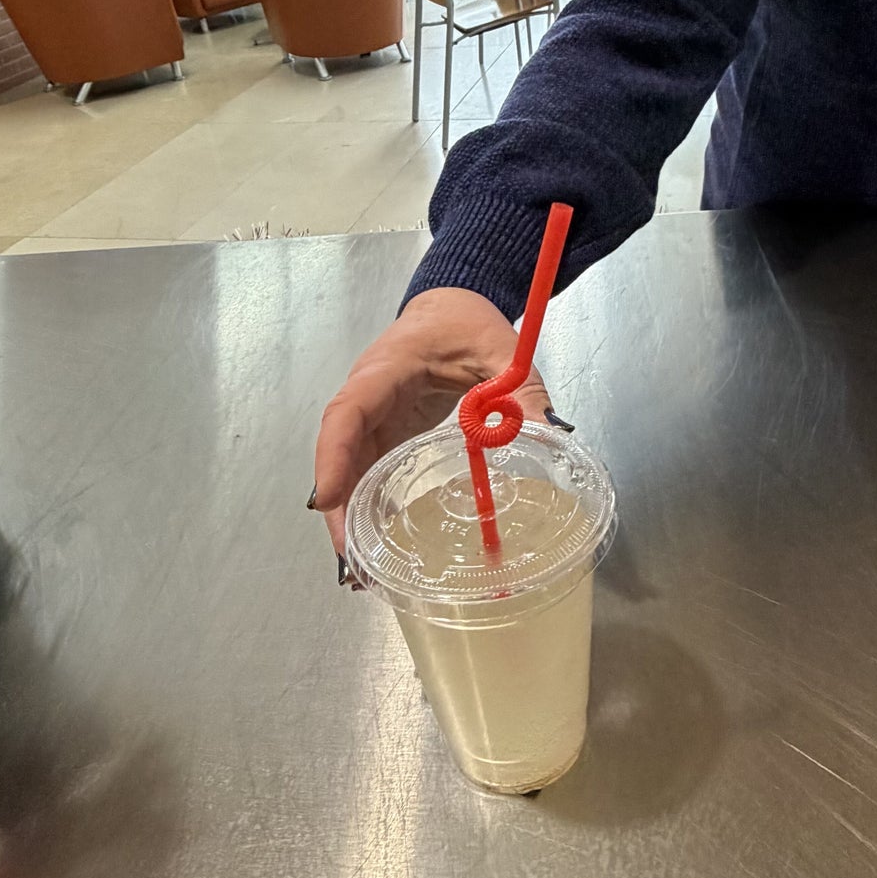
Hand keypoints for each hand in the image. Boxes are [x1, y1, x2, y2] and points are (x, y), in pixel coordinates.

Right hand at [313, 288, 553, 555]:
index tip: (328, 501)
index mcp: (385, 370)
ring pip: (348, 470)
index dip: (334, 458)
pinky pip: (367, 472)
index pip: (348, 414)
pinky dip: (367, 508)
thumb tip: (548, 434)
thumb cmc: (464, 320)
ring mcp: (372, 418)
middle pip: (340, 454)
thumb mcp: (500, 350)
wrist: (450, 305)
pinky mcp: (384, 434)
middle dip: (339, 509)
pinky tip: (377, 547)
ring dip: (348, 518)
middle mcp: (368, 397)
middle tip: (350, 562)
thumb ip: (521, 389)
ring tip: (359, 572)